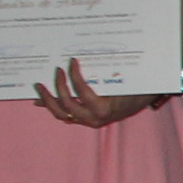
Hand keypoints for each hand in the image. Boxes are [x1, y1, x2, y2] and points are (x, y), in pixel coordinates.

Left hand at [31, 57, 164, 127]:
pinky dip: (53, 107)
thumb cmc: (135, 89)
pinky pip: (65, 116)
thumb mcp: (122, 81)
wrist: (143, 101)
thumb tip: (78, 62)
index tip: (71, 61)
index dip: (74, 75)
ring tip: (39, 87)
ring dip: (48, 100)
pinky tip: (41, 100)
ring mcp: (88, 121)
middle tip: (57, 70)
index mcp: (103, 109)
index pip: (82, 91)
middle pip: (66, 104)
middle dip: (58, 86)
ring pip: (61, 114)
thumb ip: (102, 73)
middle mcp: (93, 118)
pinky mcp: (85, 121)